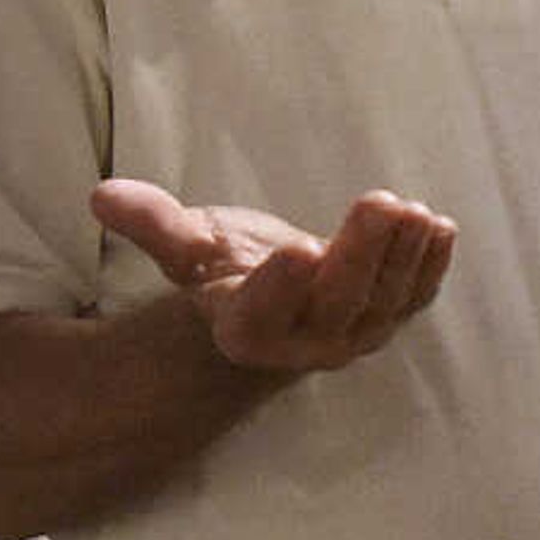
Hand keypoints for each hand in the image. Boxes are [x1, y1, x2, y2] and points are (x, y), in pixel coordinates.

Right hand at [89, 178, 455, 372]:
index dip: (280, 288)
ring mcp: (354, 336)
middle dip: (361, 255)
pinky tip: (438, 228)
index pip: (262, 316)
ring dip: (404, 256)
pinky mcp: (391, 319)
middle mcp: (304, 343)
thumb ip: (154, 223)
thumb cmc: (228, 270)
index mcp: (245, 330)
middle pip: (337, 304)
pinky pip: (416, 298)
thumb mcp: (189, 245)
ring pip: (385, 302)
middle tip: (379, 202)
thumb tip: (101, 196)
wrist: (275, 305)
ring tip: (413, 211)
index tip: (298, 250)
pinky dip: (430, 267)